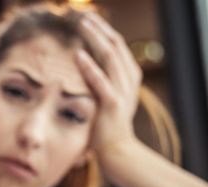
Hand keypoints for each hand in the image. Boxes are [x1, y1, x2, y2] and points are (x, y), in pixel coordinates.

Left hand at [75, 12, 141, 156]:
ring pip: (110, 56)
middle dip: (99, 28)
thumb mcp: (107, 96)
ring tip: (81, 24)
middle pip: (115, 44)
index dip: (102, 29)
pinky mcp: (112, 104)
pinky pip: (101, 81)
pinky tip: (78, 54)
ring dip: (95, 38)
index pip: (117, 44)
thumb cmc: (107, 124)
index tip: (87, 18)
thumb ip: (100, 79)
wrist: (117, 150)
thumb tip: (84, 60)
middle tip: (82, 15)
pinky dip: (89, 66)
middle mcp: (129, 79)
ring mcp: (122, 91)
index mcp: (128, 75)